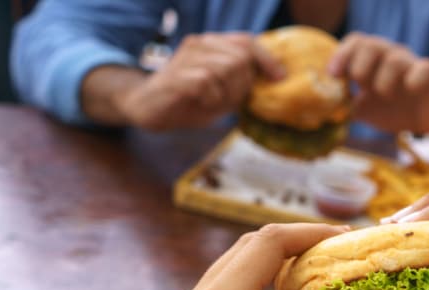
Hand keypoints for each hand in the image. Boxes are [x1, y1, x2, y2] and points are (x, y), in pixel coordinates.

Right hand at [116, 32, 284, 129]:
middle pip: (241, 58)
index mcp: (212, 45)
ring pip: (227, 68)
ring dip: (228, 93)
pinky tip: (202, 102)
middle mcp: (200, 44)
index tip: (279, 78)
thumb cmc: (189, 101)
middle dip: (243, 84)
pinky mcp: (177, 73)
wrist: (149, 109)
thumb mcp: (223, 92)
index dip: (267, 59)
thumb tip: (273, 81)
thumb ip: (243, 84)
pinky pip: (208, 82)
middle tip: (229, 100)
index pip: (247, 41)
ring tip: (213, 101)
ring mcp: (187, 57)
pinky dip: (211, 98)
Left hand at [327, 33, 428, 142]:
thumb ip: (346, 106)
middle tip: (360, 86)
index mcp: (373, 60)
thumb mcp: (365, 110)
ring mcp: (410, 63)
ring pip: (394, 58)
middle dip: (360, 66)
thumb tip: (324, 110)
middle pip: (371, 44)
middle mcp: (390, 55)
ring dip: (383, 80)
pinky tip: (409, 90)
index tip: (333, 75)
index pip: (355, 43)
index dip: (341, 55)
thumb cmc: (393, 110)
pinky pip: (422, 69)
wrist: (425, 123)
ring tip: (385, 95)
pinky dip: (413, 79)